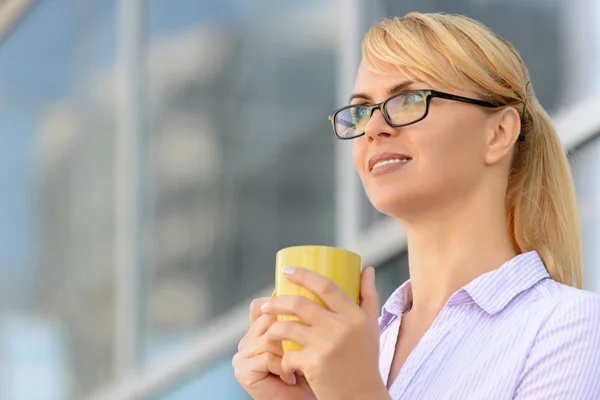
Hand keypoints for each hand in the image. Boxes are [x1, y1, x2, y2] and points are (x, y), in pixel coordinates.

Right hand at [233, 297, 315, 399]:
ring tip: (297, 366)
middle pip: (268, 319)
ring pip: (270, 337)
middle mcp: (247, 340)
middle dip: (290, 333)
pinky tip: (290, 377)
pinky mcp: (242, 370)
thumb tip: (305, 290)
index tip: (300, 318)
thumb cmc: (308, 371)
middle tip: (302, 350)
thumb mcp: (303, 338)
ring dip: (289, 352)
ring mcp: (242, 355)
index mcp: (257, 330)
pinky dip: (284, 366)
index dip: (280, 308)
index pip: (262, 306)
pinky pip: (267, 356)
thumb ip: (295, 317)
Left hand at [260, 267, 387, 399]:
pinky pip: (287, 355)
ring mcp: (326, 346)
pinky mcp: (313, 365)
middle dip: (277, 301)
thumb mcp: (371, 326)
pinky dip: (281, 358)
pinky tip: (282, 361)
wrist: (362, 397)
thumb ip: (369, 296)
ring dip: (272, 328)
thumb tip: (366, 268)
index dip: (303, 275)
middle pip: (300, 304)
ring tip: (268, 330)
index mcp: (355, 316)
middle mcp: (341, 328)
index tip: (286, 271)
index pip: (326, 286)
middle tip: (266, 303)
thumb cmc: (365, 360)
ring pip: (286, 327)